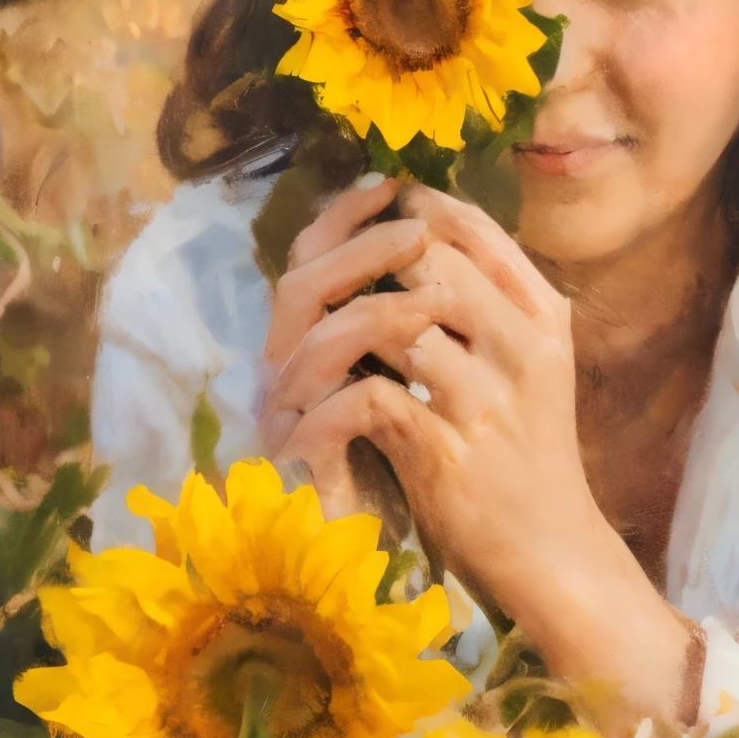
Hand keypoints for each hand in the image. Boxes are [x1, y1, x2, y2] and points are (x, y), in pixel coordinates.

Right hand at [259, 174, 427, 470]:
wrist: (438, 551)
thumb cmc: (435, 453)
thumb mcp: (431, 369)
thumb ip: (423, 311)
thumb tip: (451, 230)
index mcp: (316, 338)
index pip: (314, 253)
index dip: (349, 215)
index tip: (401, 186)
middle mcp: (288, 366)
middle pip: (301, 274)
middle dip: (362, 243)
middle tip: (419, 229)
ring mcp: (287, 409)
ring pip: (306, 323)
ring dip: (373, 296)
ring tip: (436, 290)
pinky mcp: (302, 456)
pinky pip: (323, 398)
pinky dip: (372, 366)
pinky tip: (421, 360)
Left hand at [266, 181, 692, 727]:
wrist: (553, 549)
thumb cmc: (527, 450)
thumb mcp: (526, 364)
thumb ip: (485, 303)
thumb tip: (413, 236)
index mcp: (543, 313)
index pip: (473, 228)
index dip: (410, 211)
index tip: (366, 220)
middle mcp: (521, 345)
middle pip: (426, 260)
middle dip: (359, 270)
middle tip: (321, 292)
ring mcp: (486, 398)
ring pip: (390, 320)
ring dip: (327, 338)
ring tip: (298, 359)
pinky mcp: (447, 452)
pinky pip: (369, 400)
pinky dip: (328, 408)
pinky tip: (309, 422)